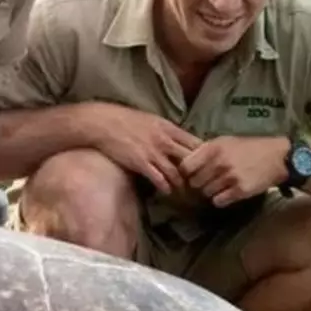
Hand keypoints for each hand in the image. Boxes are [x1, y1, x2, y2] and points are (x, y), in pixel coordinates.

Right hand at [84, 103, 201, 194]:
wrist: (103, 122)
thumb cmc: (125, 119)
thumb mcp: (151, 120)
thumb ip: (166, 131)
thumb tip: (178, 140)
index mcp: (169, 128)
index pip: (196, 143)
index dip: (205, 156)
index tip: (207, 165)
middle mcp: (164, 140)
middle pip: (190, 160)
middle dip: (197, 173)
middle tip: (200, 182)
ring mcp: (153, 153)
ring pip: (175, 172)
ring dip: (181, 184)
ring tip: (185, 191)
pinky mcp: (140, 163)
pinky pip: (158, 179)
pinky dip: (165, 187)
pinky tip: (167, 191)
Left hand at [178, 136, 289, 207]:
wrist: (277, 157)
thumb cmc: (249, 148)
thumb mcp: (224, 142)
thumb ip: (205, 151)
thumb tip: (185, 162)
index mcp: (213, 148)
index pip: (185, 167)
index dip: (186, 173)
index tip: (190, 174)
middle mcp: (219, 163)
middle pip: (195, 182)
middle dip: (199, 183)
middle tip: (207, 181)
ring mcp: (229, 177)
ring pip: (206, 193)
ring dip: (210, 191)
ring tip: (220, 186)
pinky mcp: (240, 191)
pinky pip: (218, 201)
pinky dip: (220, 199)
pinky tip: (227, 193)